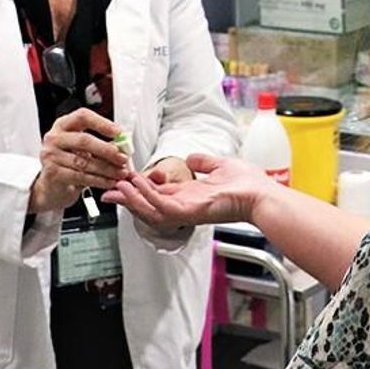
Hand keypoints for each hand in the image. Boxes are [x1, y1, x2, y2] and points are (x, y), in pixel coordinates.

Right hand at [29, 107, 131, 213]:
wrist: (52, 185)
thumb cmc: (70, 162)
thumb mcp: (84, 148)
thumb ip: (101, 143)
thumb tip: (123, 145)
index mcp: (64, 125)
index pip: (83, 116)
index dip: (102, 123)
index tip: (119, 132)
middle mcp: (55, 138)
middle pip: (84, 140)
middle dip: (107, 150)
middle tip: (123, 158)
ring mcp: (51, 156)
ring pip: (84, 162)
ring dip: (107, 169)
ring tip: (121, 172)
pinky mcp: (52, 173)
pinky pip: (80, 176)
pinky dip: (99, 180)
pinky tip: (110, 181)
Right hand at [103, 153, 272, 228]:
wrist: (261, 194)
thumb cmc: (248, 184)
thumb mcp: (220, 166)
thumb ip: (203, 162)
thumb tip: (191, 157)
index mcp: (190, 195)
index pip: (158, 194)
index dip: (139, 188)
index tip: (123, 180)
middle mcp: (185, 205)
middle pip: (148, 205)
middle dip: (127, 198)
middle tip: (108, 189)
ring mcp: (187, 211)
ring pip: (150, 209)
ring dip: (133, 197)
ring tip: (119, 185)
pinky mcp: (191, 211)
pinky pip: (163, 206)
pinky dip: (148, 196)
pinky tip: (138, 185)